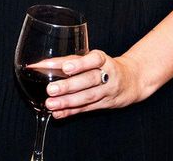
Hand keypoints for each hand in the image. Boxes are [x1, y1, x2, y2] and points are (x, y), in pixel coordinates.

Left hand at [30, 50, 146, 118]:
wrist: (131, 81)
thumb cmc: (103, 66)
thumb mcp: (90, 59)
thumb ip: (69, 61)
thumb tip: (41, 65)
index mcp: (102, 60)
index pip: (93, 60)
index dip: (80, 64)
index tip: (65, 67)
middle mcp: (107, 75)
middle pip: (89, 80)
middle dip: (69, 86)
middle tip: (50, 89)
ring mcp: (107, 91)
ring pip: (88, 97)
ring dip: (67, 102)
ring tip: (51, 103)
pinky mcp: (105, 104)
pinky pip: (87, 108)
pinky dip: (71, 111)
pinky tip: (58, 113)